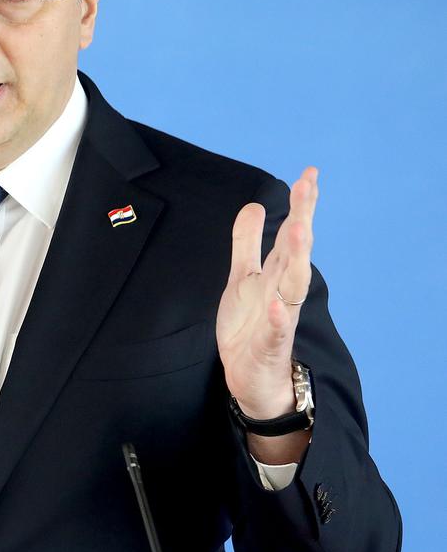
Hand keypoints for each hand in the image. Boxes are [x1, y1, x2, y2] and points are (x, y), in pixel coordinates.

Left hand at [218, 166, 317, 461]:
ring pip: (292, 286)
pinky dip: (277, 317)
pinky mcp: (269, 345)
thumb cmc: (249, 326)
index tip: (309, 173)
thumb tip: (254, 204)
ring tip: (298, 230)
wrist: (251, 379)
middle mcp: (282, 292)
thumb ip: (247, 242)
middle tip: (308, 187)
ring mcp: (279, 318)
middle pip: (297, 251)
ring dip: (296, 258)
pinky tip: (276, 305)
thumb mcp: (242, 277)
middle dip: (303, 219)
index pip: (292, 233)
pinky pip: (276, 330)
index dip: (301, 205)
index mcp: (276, 274)